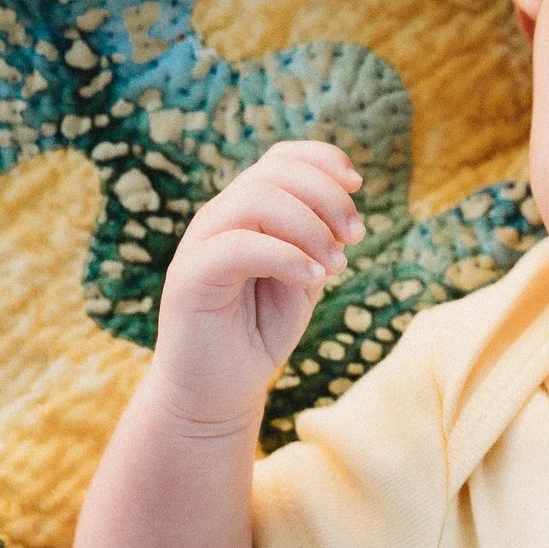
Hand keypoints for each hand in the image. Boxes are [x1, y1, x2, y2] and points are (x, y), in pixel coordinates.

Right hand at [149, 140, 363, 432]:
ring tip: (337, 267)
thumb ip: (318, 241)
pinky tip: (314, 279)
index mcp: (246, 212)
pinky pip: (239, 245)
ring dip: (310, 227)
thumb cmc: (260, 331)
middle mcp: (220, 218)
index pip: (280, 158)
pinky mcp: (190, 276)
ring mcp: (201, 244)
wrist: (219, 389)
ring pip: (257, 200)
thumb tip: (344, 212)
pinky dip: (286, 255)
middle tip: (356, 236)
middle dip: (327, 196)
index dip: (321, 159)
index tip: (357, 184)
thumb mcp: (303, 278)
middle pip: (273, 173)